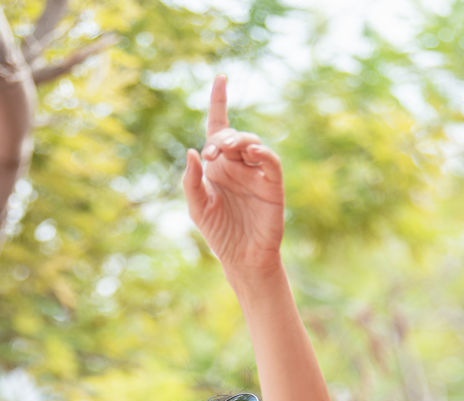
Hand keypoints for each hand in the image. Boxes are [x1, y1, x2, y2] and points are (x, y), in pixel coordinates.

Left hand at [182, 74, 283, 278]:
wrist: (242, 259)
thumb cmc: (219, 234)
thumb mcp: (197, 207)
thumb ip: (191, 181)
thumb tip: (192, 151)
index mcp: (218, 166)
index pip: (218, 127)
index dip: (219, 102)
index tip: (221, 78)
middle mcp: (237, 165)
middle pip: (232, 135)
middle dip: (222, 136)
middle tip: (213, 151)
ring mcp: (256, 173)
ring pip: (251, 143)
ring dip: (239, 140)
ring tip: (226, 149)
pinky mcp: (272, 185)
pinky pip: (270, 162)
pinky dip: (262, 152)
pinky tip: (251, 151)